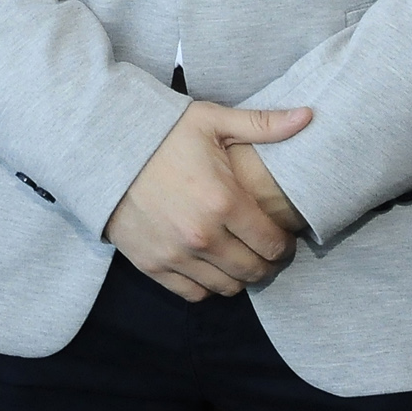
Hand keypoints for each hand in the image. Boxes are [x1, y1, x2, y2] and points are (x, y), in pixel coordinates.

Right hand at [104, 102, 311, 301]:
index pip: (272, 243)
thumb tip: (308, 117)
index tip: (282, 235)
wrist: (103, 147)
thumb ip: (263, 125)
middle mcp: (202, 235)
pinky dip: (207, 285)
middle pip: (254, 271)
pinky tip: (209, 265)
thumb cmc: (162, 132)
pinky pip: (193, 293)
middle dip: (266, 262)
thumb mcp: (212, 121)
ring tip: (239, 257)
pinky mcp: (152, 264)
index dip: (284, 243)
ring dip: (239, 276)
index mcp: (223, 201)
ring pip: (227, 287)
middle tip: (264, 249)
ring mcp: (175, 254)